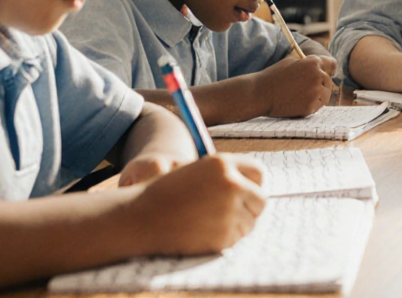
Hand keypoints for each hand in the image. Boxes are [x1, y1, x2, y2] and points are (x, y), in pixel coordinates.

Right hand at [129, 154, 266, 256]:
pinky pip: (236, 238)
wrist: (140, 217)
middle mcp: (231, 184)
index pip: (258, 173)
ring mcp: (229, 211)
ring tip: (209, 221)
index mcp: (223, 163)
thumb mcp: (197, 171)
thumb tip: (256, 187)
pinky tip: (203, 232)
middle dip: (249, 207)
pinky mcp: (224, 235)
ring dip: (237, 224)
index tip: (246, 192)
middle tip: (231, 212)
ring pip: (250, 222)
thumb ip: (227, 175)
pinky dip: (225, 238)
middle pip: (260, 200)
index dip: (253, 184)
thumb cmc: (167, 193)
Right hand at [252, 55, 335, 117]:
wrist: (259, 94)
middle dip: (320, 83)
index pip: (331, 64)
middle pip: (328, 80)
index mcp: (313, 62)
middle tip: (304, 88)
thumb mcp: (291, 61)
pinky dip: (310, 106)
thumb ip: (309, 62)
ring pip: (325, 94)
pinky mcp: (310, 107)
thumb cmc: (273, 76)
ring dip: (317, 95)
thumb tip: (327, 64)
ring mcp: (315, 92)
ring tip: (301, 95)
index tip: (324, 73)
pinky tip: (297, 103)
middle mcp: (317, 76)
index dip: (327, 69)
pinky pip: (317, 106)